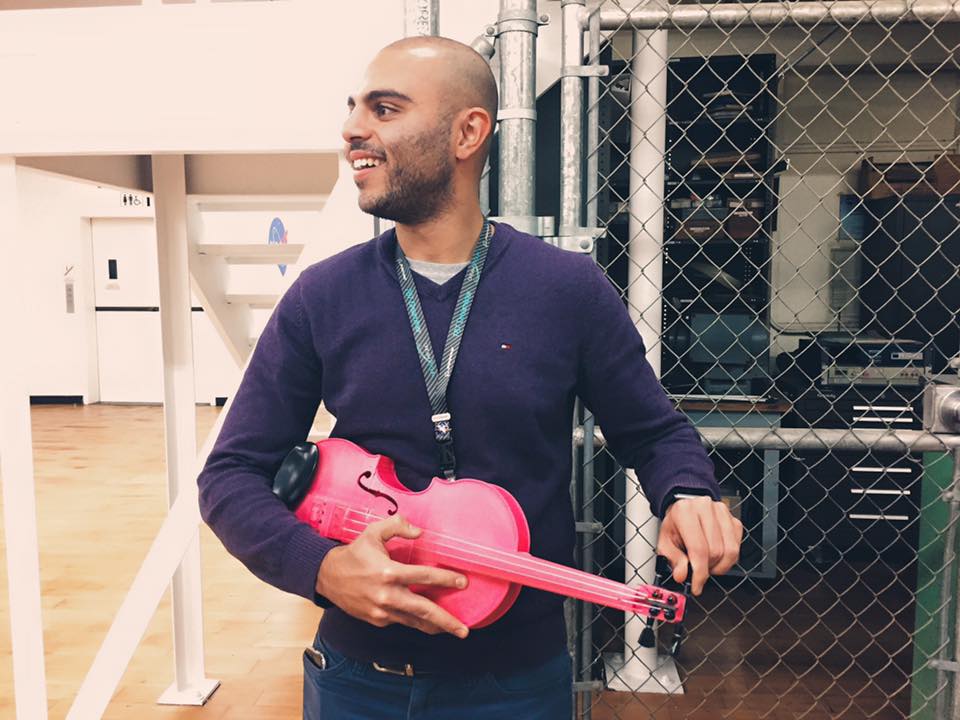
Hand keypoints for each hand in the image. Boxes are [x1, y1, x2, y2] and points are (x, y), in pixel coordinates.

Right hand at [315, 514, 470, 637]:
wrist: (327, 576)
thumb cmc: (354, 553)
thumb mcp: (373, 532)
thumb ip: (398, 526)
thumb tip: (419, 532)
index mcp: (388, 572)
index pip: (424, 576)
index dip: (445, 579)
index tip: (462, 582)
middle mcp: (387, 595)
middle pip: (423, 610)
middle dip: (446, 621)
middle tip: (464, 630)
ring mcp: (382, 610)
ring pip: (414, 621)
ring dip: (434, 627)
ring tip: (453, 630)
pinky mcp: (377, 620)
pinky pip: (401, 621)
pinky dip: (415, 621)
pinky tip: (427, 621)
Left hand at [657, 496, 742, 595]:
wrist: (684, 510)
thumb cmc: (675, 525)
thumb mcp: (665, 542)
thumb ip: (673, 559)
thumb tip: (681, 575)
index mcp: (684, 512)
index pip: (698, 549)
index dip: (700, 573)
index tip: (697, 586)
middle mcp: (704, 508)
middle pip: (715, 551)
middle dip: (708, 569)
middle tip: (699, 571)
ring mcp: (721, 512)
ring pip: (730, 551)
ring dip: (720, 565)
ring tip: (707, 564)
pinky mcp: (733, 519)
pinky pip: (737, 547)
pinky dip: (728, 559)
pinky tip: (717, 556)